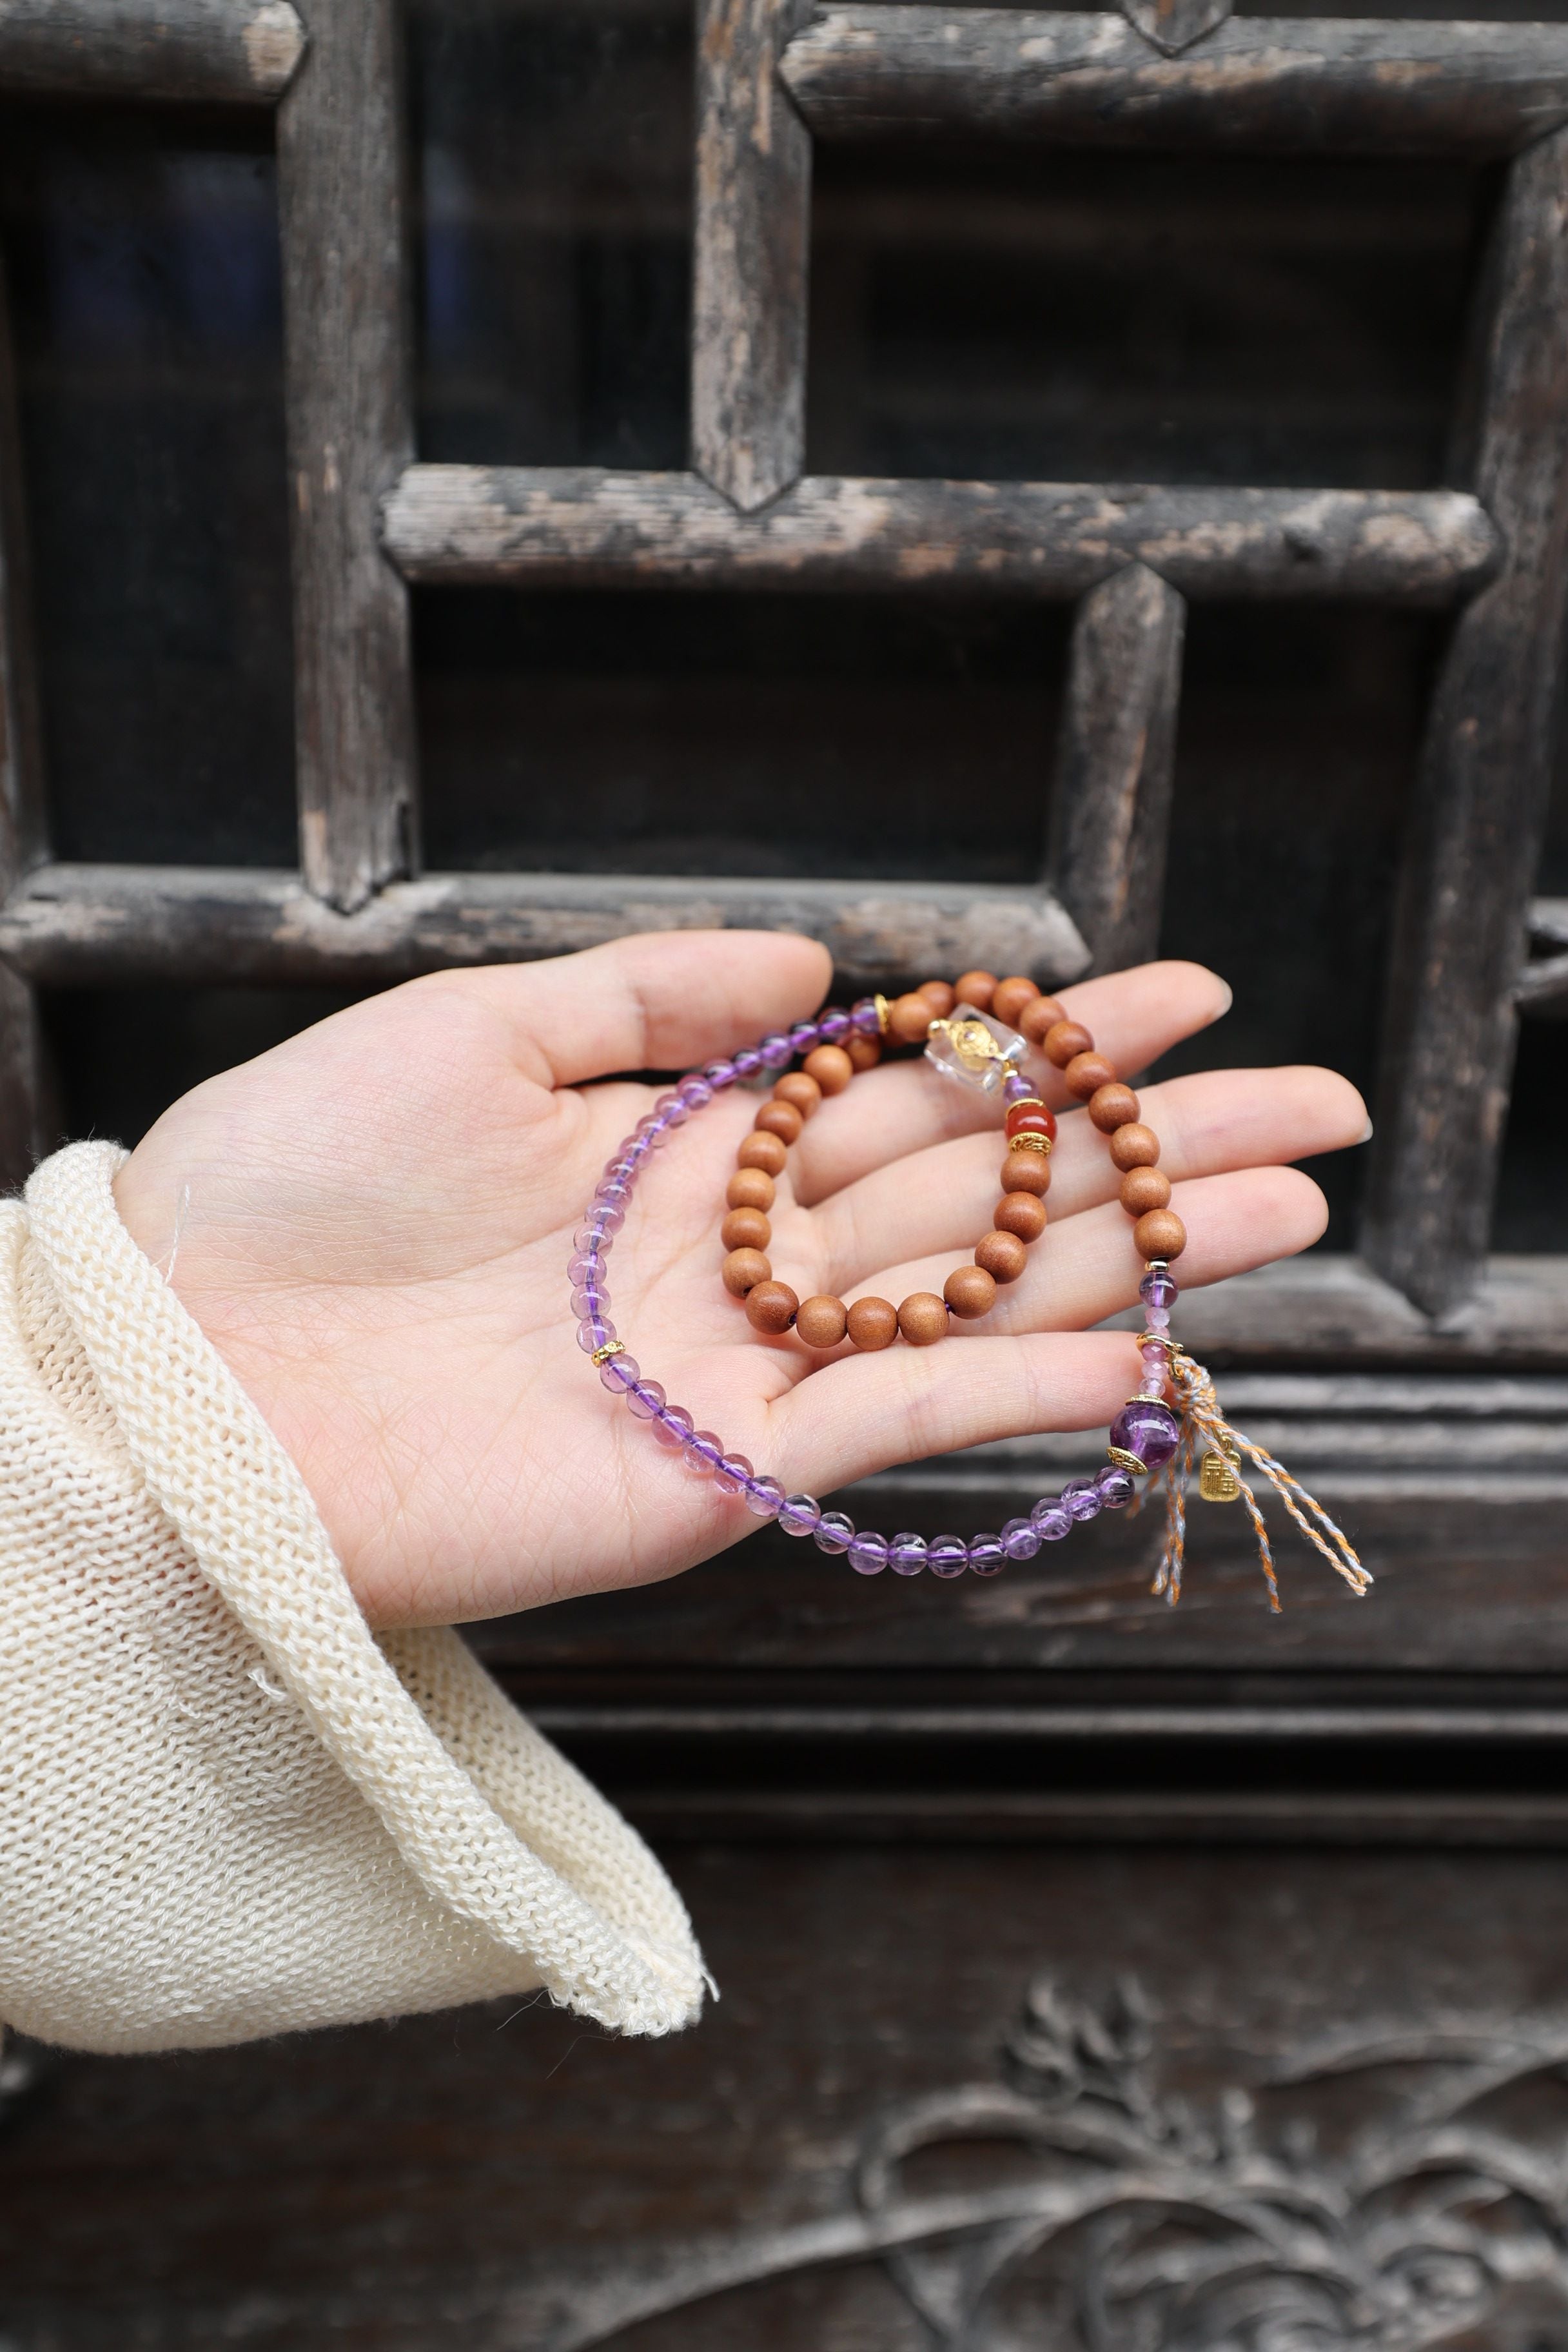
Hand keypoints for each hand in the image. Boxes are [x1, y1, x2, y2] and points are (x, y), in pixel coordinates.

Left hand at [112, 932, 1365, 1628]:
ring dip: (1130, 1261)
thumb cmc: (288, 1184)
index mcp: (688, 1145)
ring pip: (972, 1301)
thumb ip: (650, 992)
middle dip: (1146, 1151)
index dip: (1048, 1043)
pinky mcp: (708, 1476)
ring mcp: (735, 1369)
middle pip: (982, 1194)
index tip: (1183, 992)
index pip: (912, 1086)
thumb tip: (815, 959)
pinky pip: (887, 1420)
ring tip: (1286, 1210)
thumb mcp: (475, 1029)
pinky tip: (1133, 1349)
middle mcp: (737, 1257)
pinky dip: (1013, 1385)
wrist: (178, 1363)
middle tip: (1311, 1106)